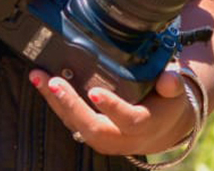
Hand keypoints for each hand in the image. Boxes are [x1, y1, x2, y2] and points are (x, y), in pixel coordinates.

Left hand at [28, 60, 197, 156]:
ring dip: (55, 102)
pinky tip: (40, 80)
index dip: (112, 108)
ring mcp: (102, 136)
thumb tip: (170, 77)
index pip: (127, 120)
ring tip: (38, 77)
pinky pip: (68, 119)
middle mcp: (120, 136)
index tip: (95, 92)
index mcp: (144, 125)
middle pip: (92, 128)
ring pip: (75, 124)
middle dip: (71, 106)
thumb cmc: (165, 105)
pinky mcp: (88, 131)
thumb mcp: (175, 94)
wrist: (158, 129)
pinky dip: (53, 101)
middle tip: (54, 82)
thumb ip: (172, 84)